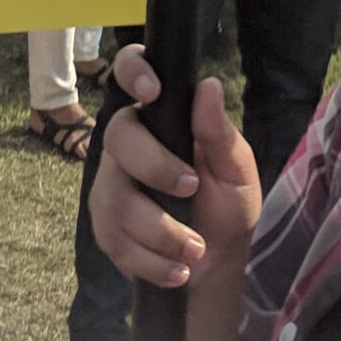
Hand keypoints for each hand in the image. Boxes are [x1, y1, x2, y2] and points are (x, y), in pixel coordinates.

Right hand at [92, 46, 261, 290]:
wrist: (218, 263)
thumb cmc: (228, 203)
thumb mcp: (236, 170)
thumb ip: (219, 133)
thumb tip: (208, 86)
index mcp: (161, 116)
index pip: (132, 71)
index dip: (133, 71)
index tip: (152, 91)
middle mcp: (128, 144)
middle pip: (118, 137)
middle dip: (155, 168)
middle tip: (191, 189)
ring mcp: (111, 185)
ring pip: (116, 198)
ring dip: (161, 230)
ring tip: (195, 248)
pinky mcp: (104, 227)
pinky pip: (116, 240)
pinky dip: (152, 260)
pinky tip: (178, 270)